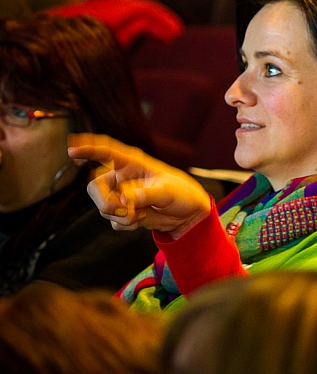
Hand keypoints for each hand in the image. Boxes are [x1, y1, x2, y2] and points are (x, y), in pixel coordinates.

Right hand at [67, 133, 209, 237]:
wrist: (188, 214)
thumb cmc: (181, 193)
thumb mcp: (168, 192)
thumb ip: (146, 194)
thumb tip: (125, 200)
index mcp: (134, 163)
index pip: (107, 151)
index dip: (88, 149)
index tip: (71, 150)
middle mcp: (123, 177)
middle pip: (95, 186)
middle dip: (103, 201)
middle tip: (120, 210)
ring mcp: (121, 195)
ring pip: (102, 206)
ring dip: (119, 215)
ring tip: (140, 214)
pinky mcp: (124, 211)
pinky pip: (112, 220)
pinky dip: (124, 224)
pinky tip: (140, 219)